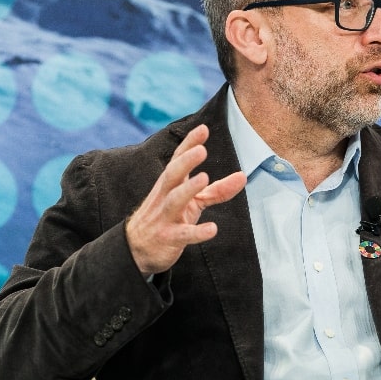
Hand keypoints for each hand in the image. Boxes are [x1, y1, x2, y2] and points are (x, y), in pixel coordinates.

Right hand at [126, 124, 246, 276]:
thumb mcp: (193, 202)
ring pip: (174, 200)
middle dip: (185, 161)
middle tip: (201, 150)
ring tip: (204, 177)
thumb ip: (217, 190)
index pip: (178, 159)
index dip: (189, 144)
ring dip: (188, 189)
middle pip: (172, 174)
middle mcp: (165, 196)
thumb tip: (243, 176)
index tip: (203, 129)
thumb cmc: (169, 218)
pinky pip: (183, 235)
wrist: (137, 250)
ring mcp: (165, 217)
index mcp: (171, 184)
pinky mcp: (168, 238)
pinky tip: (212, 229)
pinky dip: (197, 232)